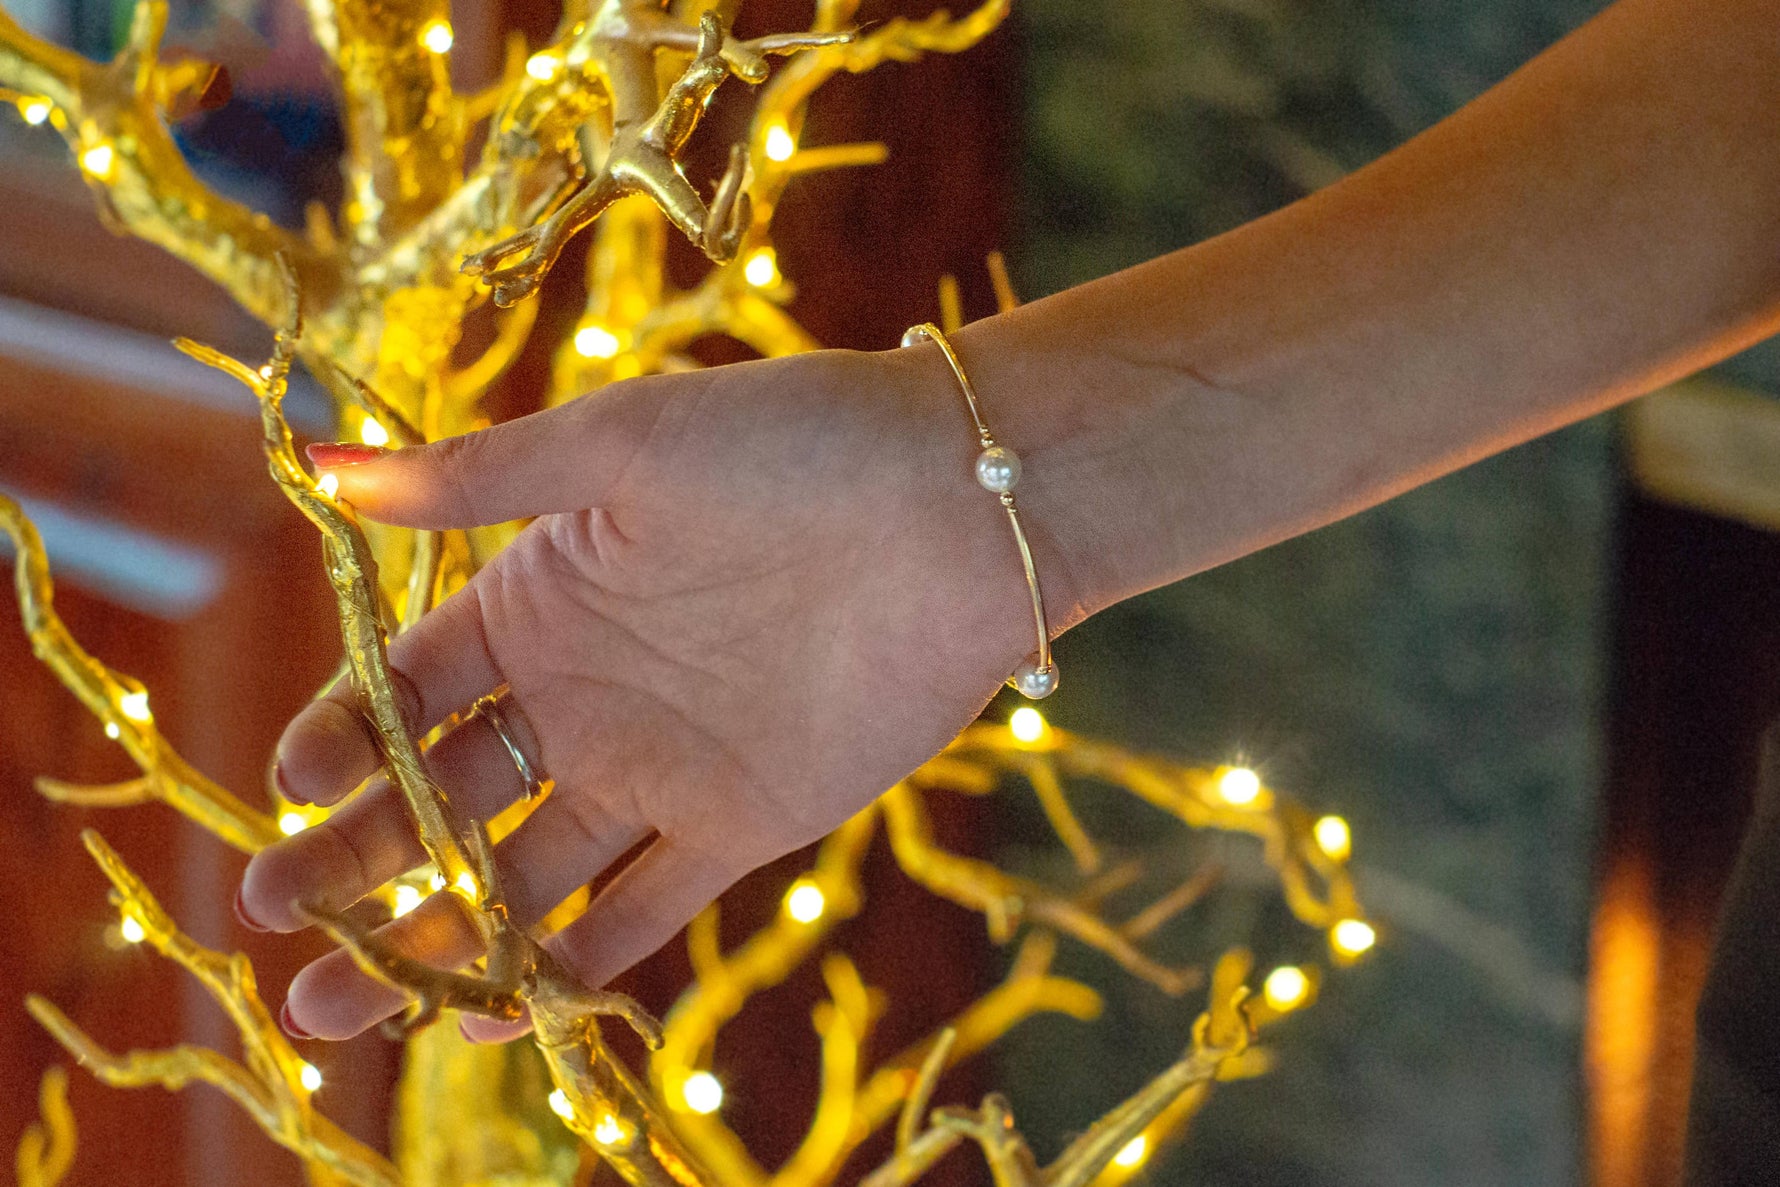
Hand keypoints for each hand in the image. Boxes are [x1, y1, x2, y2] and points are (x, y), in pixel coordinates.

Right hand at [238, 345, 1081, 1040]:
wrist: (960, 508)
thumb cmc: (795, 444)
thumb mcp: (623, 442)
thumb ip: (479, 477)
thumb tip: (323, 464)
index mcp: (540, 599)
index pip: (405, 686)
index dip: (340, 737)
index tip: (285, 784)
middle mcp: (585, 693)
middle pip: (442, 794)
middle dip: (355, 852)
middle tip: (273, 906)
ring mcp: (657, 768)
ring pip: (518, 873)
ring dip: (431, 937)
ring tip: (331, 1002)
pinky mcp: (737, 826)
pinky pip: (632, 914)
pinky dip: (561, 967)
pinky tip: (484, 1013)